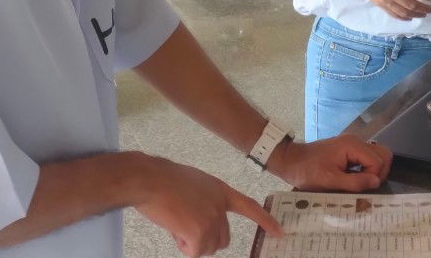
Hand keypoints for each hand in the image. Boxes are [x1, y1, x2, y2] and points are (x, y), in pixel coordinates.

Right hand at [132, 156, 282, 256]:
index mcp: (221, 191)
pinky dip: (182, 246)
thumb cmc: (164, 180)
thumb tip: (200, 221)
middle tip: (185, 225)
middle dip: (205, 238)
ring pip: (207, 247)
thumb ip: (206, 201)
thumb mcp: (195, 184)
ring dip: (191, 242)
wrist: (150, 180)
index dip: (265, 221)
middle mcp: (221, 206)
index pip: (250, 207)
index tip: (280, 232)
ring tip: (176, 222)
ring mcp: (212, 220)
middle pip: (223, 239)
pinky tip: (173, 229)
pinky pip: (194, 252)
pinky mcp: (200, 233)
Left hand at [266, 135, 392, 191]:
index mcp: (351, 145)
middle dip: (379, 172)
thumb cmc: (306, 171)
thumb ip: (354, 182)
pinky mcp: (348, 150)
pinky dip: (366, 169)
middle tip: (366, 186)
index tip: (361, 188)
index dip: (374, 177)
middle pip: (382, 154)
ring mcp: (352, 145)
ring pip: (376, 155)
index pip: (378, 161)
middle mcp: (355, 141)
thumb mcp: (329, 181)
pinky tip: (355, 180)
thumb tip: (376, 182)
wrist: (289, 161)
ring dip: (374, 171)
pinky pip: (366, 158)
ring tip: (361, 184)